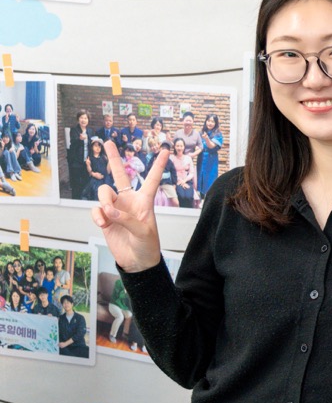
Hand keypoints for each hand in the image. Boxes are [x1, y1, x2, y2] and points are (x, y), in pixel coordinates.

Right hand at [90, 141, 167, 273]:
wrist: (136, 261)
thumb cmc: (147, 245)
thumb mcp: (142, 231)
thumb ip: (125, 218)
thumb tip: (108, 210)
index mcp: (145, 200)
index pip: (151, 178)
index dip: (158, 164)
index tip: (165, 149)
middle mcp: (129, 200)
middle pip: (120, 174)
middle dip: (114, 158)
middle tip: (108, 142)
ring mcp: (116, 208)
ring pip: (104, 192)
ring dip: (104, 203)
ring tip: (108, 217)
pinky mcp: (104, 217)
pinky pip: (95, 209)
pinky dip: (97, 215)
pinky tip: (103, 224)